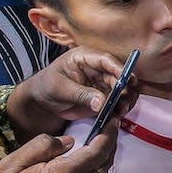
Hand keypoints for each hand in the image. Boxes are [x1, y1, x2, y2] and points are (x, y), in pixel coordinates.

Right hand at [0, 123, 117, 172]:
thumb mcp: (10, 165)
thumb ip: (41, 147)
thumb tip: (70, 141)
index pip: (96, 153)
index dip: (108, 136)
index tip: (112, 122)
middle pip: (103, 166)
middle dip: (107, 147)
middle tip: (105, 132)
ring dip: (100, 164)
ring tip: (94, 150)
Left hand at [7, 47, 137, 140]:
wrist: (42, 101)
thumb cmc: (46, 87)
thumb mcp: (60, 88)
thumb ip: (81, 94)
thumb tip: (101, 102)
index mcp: (85, 58)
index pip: (106, 60)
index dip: (120, 69)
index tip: (129, 80)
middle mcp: (98, 69)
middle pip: (119, 75)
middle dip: (124, 89)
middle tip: (123, 102)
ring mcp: (103, 83)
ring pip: (123, 89)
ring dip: (125, 100)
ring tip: (120, 110)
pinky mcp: (105, 97)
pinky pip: (118, 102)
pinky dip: (120, 108)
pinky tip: (117, 114)